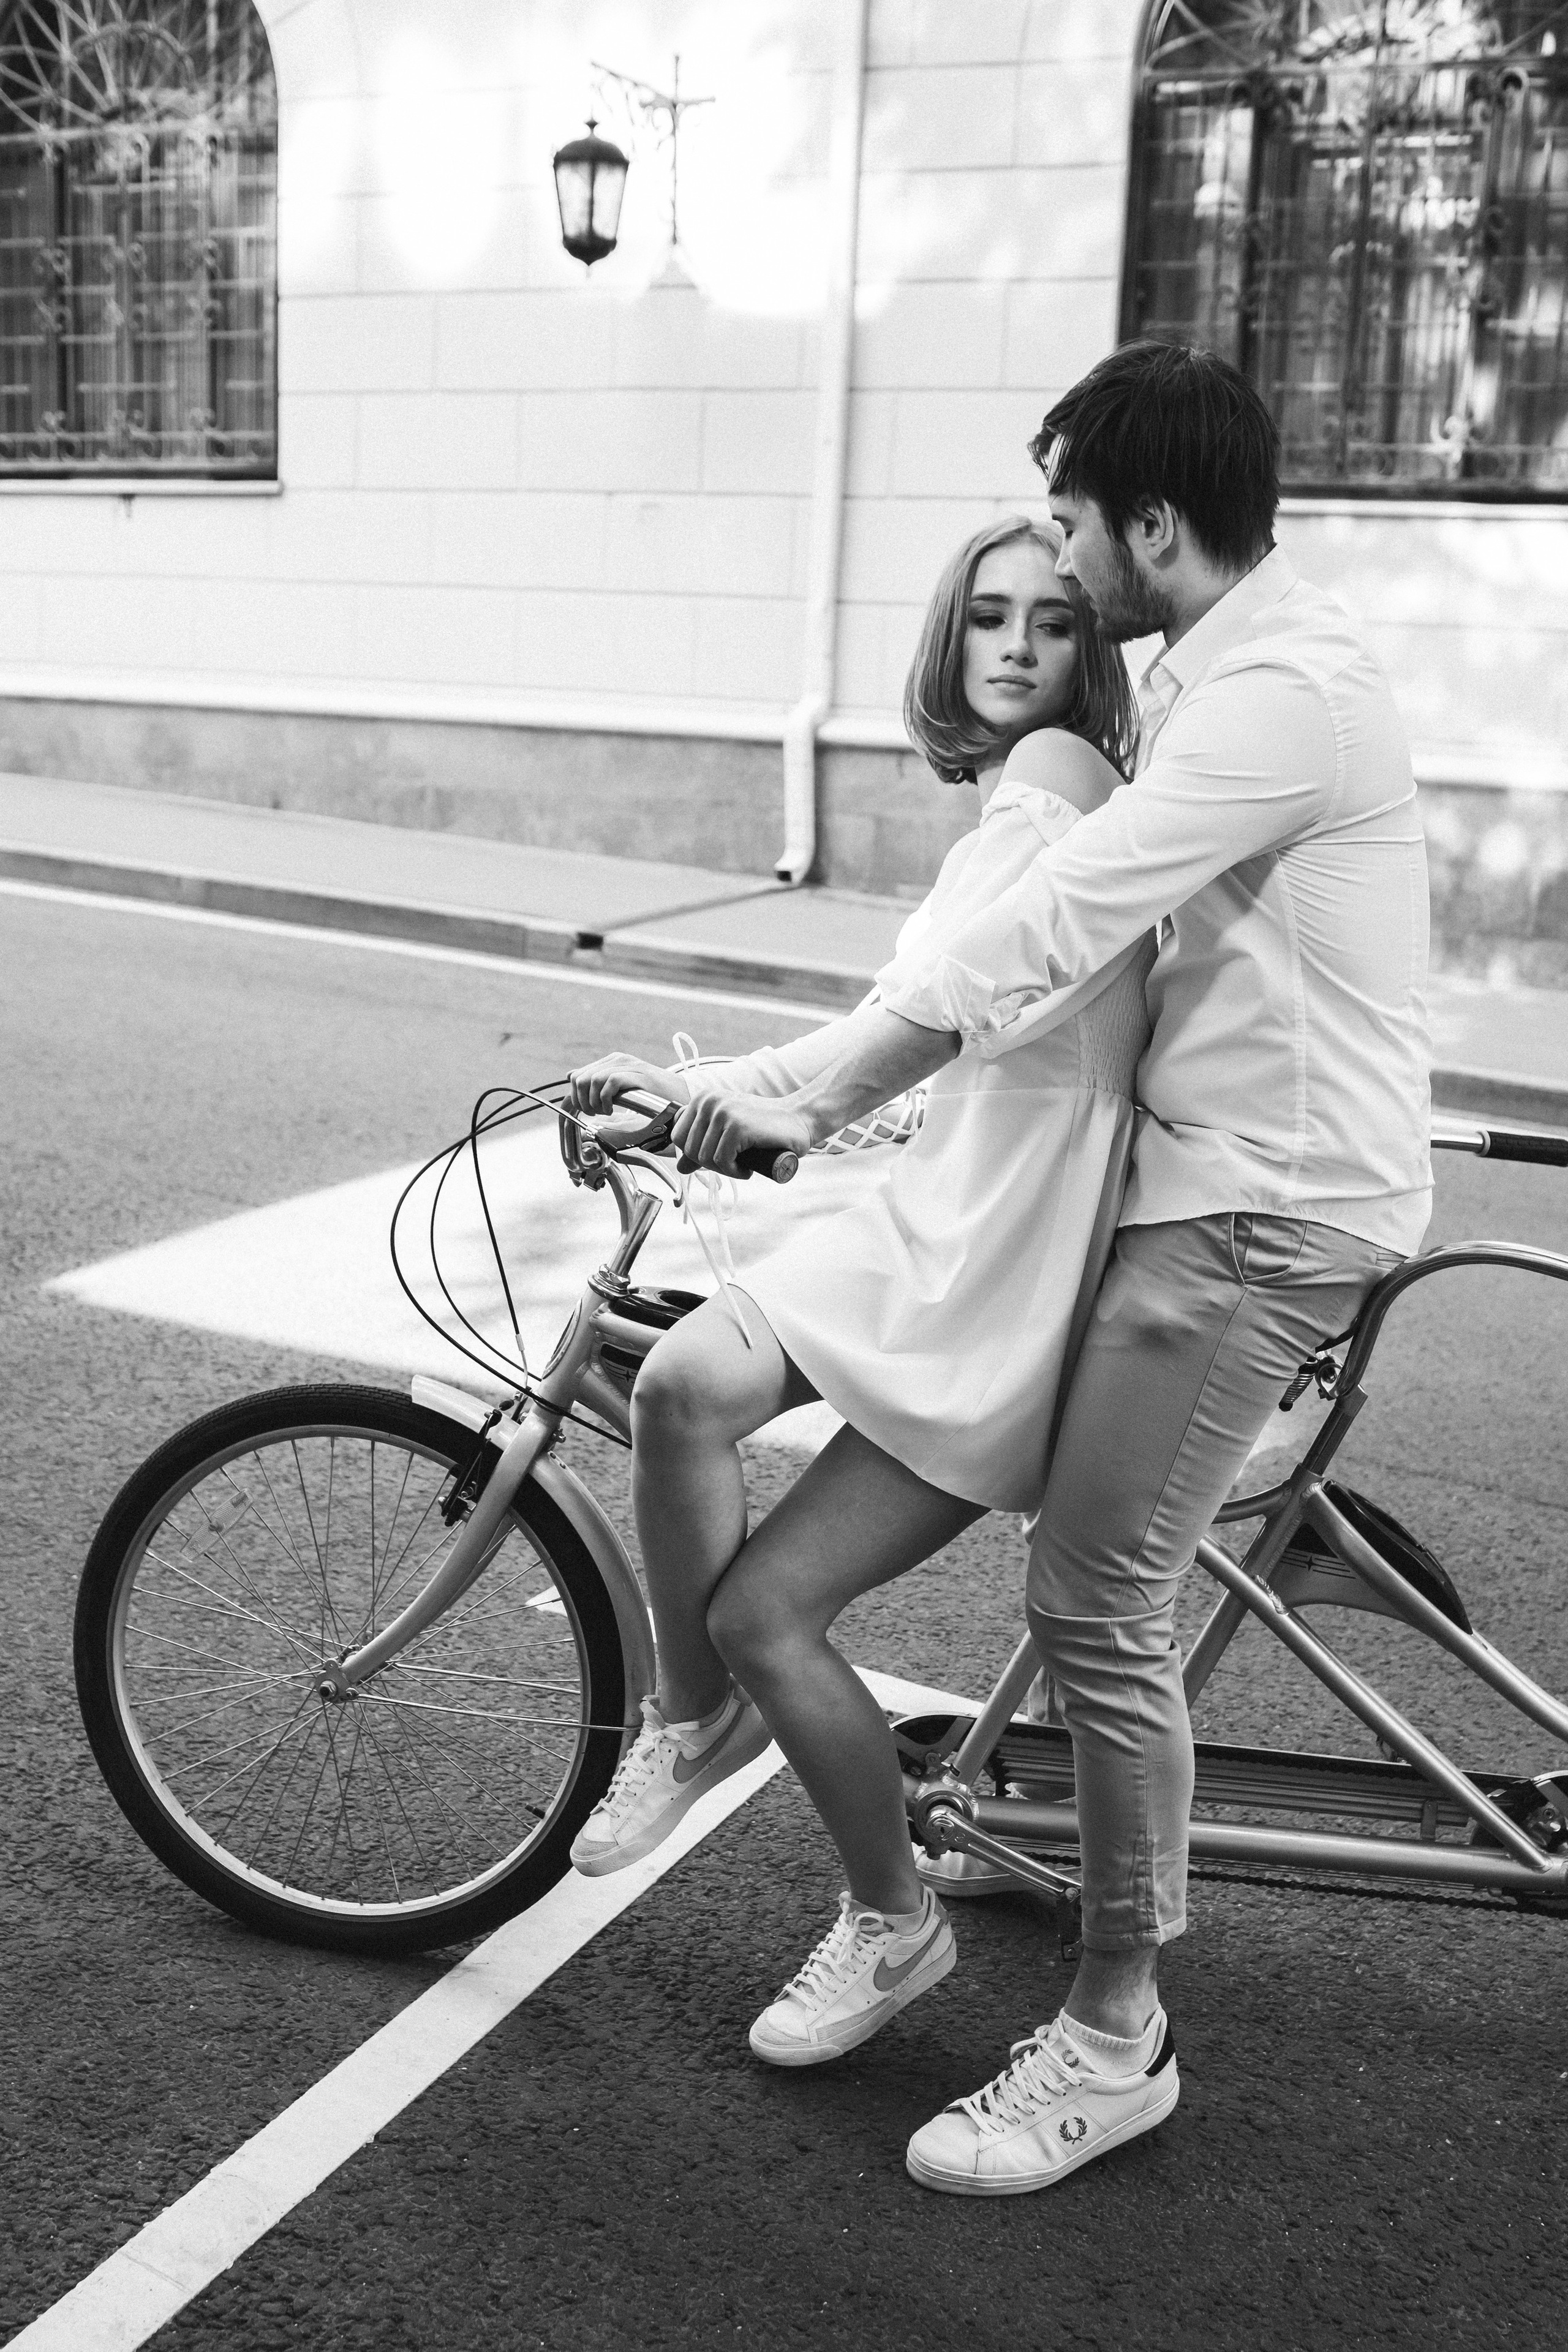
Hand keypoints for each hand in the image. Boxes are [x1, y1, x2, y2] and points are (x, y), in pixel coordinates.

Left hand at [566, 1053, 689, 1117]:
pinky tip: (614, 1109)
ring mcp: (628, 1065)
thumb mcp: (621, 1089)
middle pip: (580, 1078)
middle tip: (595, 1114)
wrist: (681, 1096)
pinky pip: (609, 1083)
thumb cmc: (653, 1096)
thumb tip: (570, 1076)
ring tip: (605, 1112)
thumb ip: (597, 1083)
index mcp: (612, 1061)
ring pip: (591, 1080)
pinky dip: (606, 1099)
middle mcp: (618, 1059)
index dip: (574, 1096)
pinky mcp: (637, 1074)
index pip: (577, 1075)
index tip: (584, 1111)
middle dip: (581, 1101)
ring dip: (593, 1102)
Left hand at [671, 1077, 812, 1178]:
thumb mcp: (726, 1132)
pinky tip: (748, 1167)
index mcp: (703, 1099)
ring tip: (742, 1163)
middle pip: (689, 1150)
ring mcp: (723, 1112)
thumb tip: (681, 1166)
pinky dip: (735, 1172)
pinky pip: (722, 1162)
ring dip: (725, 1169)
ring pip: (704, 1158)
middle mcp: (709, 1101)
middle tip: (733, 1163)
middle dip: (710, 1165)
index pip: (677, 1136)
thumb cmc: (764, 1127)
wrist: (799, 1120)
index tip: (716, 1156)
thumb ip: (702, 1146)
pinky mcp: (737, 1126)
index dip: (694, 1155)